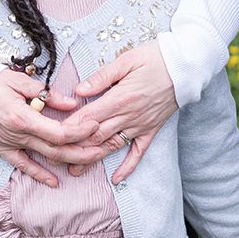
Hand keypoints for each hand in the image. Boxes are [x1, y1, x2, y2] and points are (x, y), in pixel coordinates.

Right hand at [0, 69, 108, 186]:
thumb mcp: (17, 80)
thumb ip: (46, 93)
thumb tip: (71, 103)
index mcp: (22, 117)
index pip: (58, 132)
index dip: (80, 131)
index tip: (95, 124)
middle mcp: (16, 135)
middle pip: (56, 150)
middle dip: (82, 151)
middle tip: (102, 148)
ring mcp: (9, 144)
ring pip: (44, 158)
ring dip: (69, 161)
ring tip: (89, 160)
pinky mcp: (1, 149)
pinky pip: (23, 165)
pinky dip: (39, 174)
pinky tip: (54, 181)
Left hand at [60, 41, 176, 184]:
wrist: (186, 66)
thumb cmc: (155, 58)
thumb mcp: (126, 59)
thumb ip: (102, 77)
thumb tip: (79, 90)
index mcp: (120, 98)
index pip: (88, 117)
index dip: (69, 127)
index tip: (52, 135)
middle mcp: (129, 115)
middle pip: (96, 135)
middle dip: (74, 147)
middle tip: (55, 157)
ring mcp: (141, 125)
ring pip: (112, 146)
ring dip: (93, 159)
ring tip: (75, 171)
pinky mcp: (152, 129)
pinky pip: (139, 152)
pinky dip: (128, 167)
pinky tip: (117, 179)